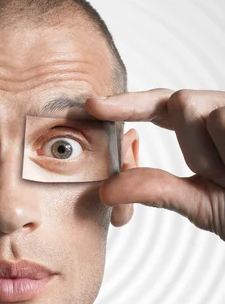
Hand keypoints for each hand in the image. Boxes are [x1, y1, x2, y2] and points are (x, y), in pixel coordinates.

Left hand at [84, 89, 224, 239]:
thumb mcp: (201, 203)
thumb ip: (157, 189)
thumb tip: (106, 189)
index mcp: (206, 129)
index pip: (162, 106)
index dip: (127, 103)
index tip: (92, 106)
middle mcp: (224, 111)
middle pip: (181, 101)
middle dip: (192, 144)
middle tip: (223, 177)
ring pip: (200, 108)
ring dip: (213, 153)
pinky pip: (222, 117)